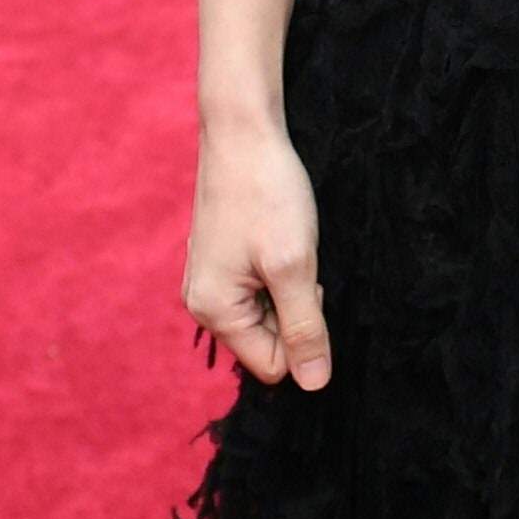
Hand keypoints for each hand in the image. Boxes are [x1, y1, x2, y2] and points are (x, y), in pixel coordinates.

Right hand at [185, 116, 330, 387]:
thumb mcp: (294, 265)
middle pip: (268, 342)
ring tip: (288, 246)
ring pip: (268, 313)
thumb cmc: (267, 195)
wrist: (243, 132)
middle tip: (297, 261)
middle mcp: (203, 303)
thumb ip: (304, 328)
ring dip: (289, 288)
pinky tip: (280, 239)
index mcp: (213, 311)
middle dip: (295, 309)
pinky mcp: (222, 260)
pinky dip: (280, 271)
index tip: (304, 285)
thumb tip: (316, 386)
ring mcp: (210, 280)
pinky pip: (260, 289)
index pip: (271, 366)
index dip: (302, 334)